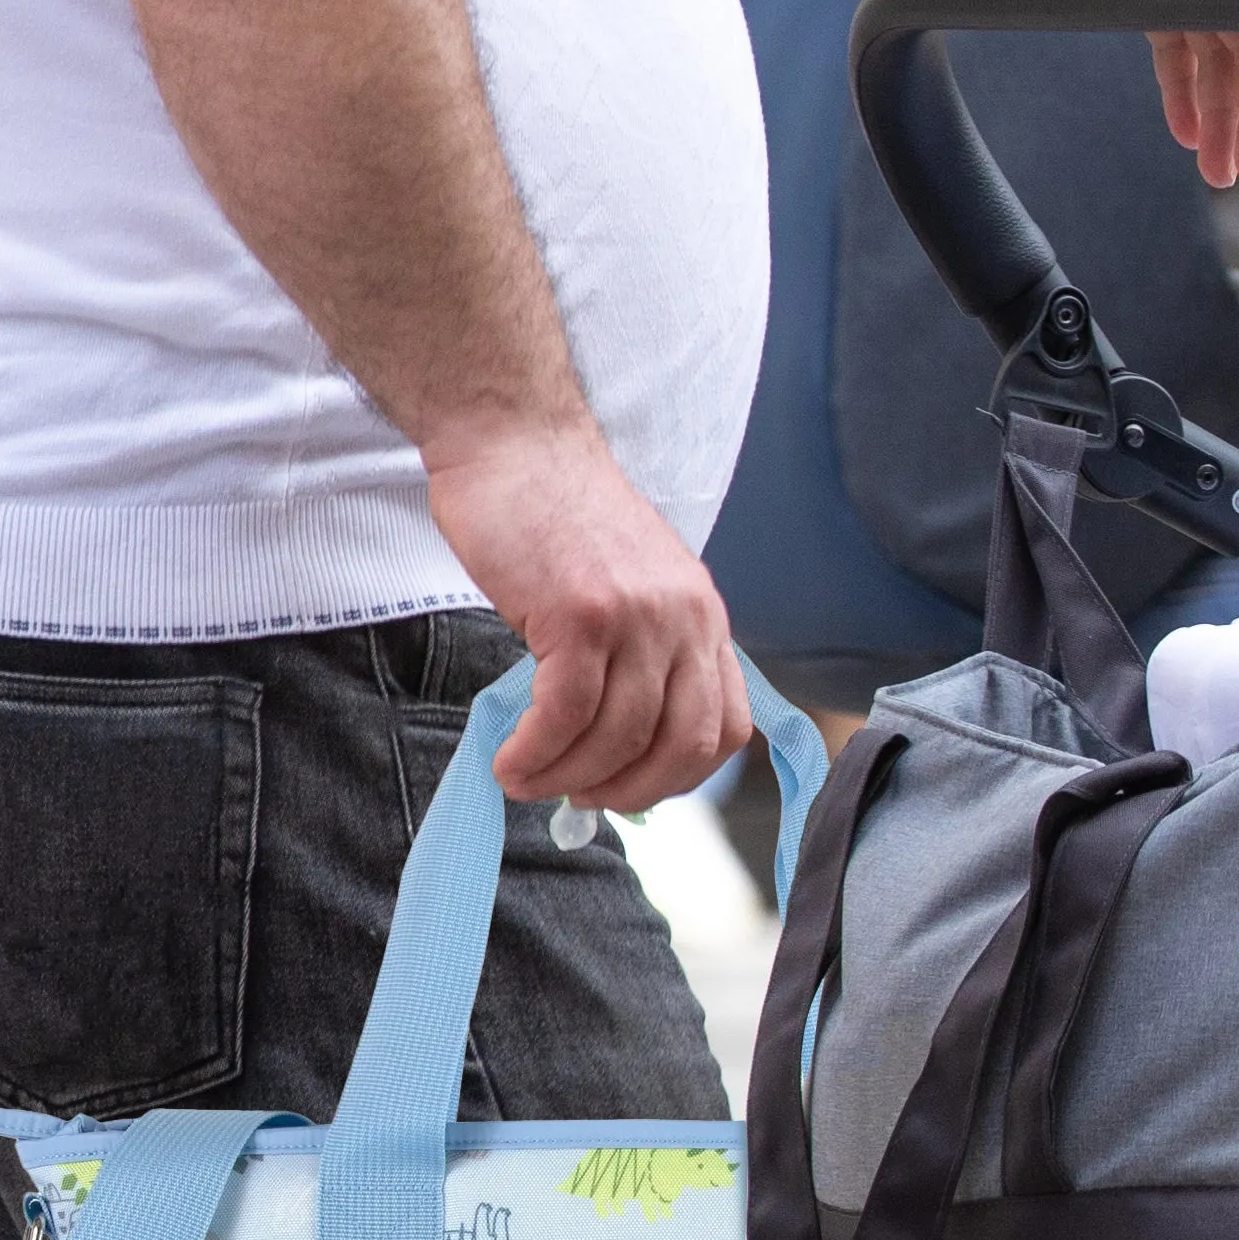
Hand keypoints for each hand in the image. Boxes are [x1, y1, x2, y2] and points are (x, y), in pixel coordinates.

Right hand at [426, 420, 750, 813]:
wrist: (515, 440)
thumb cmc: (555, 518)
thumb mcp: (630, 586)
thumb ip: (640, 655)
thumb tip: (620, 747)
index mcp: (704, 617)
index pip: (727, 726)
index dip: (681, 775)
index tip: (632, 787)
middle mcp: (685, 620)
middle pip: (679, 745)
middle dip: (627, 789)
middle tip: (576, 798)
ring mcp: (638, 617)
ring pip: (618, 736)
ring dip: (567, 776)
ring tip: (525, 780)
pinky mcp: (582, 614)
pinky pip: (567, 714)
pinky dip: (537, 751)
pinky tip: (511, 761)